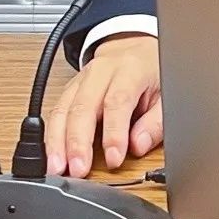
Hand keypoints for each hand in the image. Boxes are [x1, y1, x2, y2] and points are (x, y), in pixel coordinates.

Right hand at [45, 32, 161, 177]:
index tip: (113, 159)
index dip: (114, 133)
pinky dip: (51, 136)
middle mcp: (102, 71)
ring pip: (63, 109)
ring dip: (57, 142)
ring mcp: (82, 79)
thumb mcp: (167, 93)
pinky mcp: (70, 90)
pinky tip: (51, 156)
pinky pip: (56, 112)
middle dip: (78, 141)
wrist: (136, 49)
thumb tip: (138, 146)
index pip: (117, 101)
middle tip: (78, 170)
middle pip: (83, 106)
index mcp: (131, 69)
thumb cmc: (153, 73)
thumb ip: (156, 121)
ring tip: (57, 168)